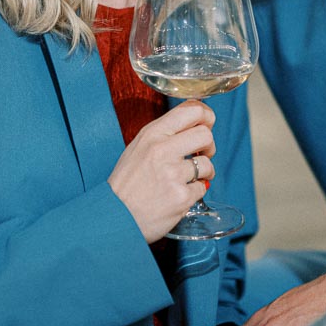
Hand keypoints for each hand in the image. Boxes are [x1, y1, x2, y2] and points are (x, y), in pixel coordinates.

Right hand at [108, 100, 215, 242]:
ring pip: (207, 164)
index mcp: (153, 134)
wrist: (115, 215)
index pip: (191, 110)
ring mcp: (173, 174)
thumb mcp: (138, 147)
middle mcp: (162, 150)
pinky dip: (195, 192)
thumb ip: (164, 134)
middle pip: (205, 134)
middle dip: (209, 146)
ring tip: (189, 179)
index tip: (208, 124)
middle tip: (202, 154)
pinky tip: (180, 194)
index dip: (207, 115)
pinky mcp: (181, 197)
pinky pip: (202, 188)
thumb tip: (195, 124)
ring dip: (204, 172)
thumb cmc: (126, 183)